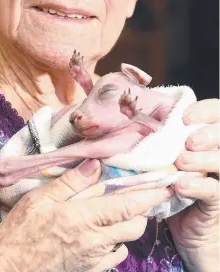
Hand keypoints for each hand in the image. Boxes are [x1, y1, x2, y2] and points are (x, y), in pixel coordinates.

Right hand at [0, 159, 172, 271]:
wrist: (7, 270)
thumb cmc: (20, 232)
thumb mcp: (40, 198)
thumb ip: (71, 181)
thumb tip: (96, 164)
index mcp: (83, 219)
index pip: (126, 206)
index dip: (148, 196)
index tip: (163, 185)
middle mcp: (95, 242)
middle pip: (135, 226)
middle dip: (142, 209)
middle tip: (137, 193)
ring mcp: (93, 259)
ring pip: (127, 240)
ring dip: (129, 224)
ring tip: (118, 209)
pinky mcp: (89, 270)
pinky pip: (115, 256)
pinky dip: (117, 241)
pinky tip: (103, 230)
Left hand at [167, 98, 219, 270]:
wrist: (188, 230)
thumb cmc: (170, 184)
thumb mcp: (164, 159)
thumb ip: (158, 142)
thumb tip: (130, 122)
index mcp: (205, 138)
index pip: (216, 113)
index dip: (205, 110)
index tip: (185, 116)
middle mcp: (216, 154)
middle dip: (208, 133)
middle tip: (190, 141)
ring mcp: (219, 178)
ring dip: (202, 159)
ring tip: (182, 162)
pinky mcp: (217, 201)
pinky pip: (214, 190)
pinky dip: (197, 186)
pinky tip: (181, 186)